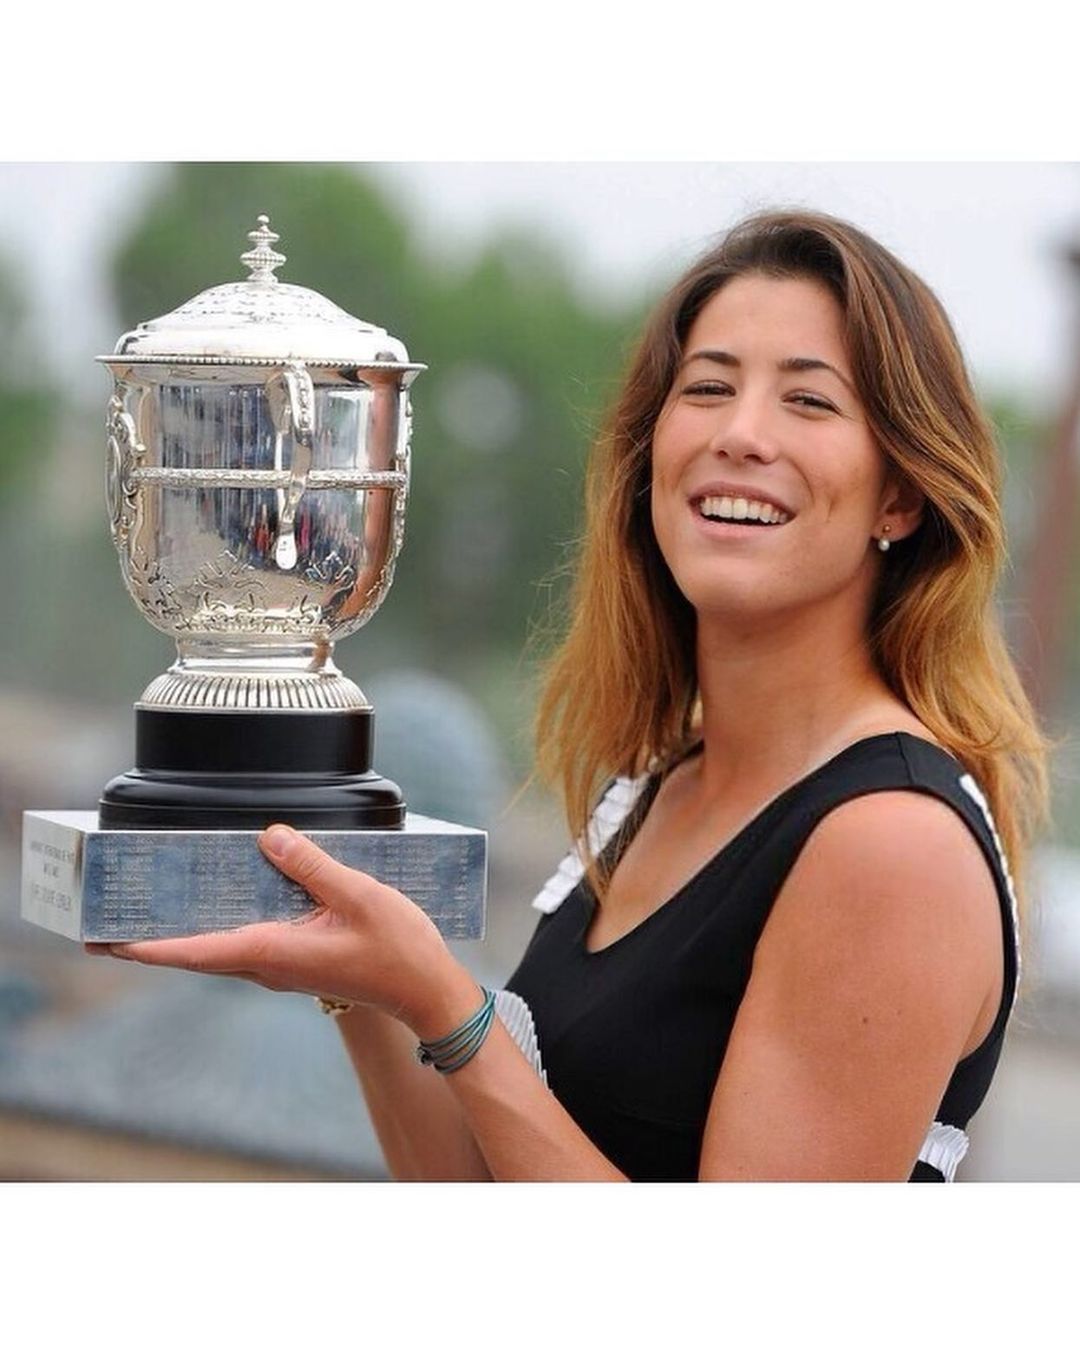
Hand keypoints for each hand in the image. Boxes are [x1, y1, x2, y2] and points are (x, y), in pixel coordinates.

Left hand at [88, 824, 481, 1037]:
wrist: (426, 992)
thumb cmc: (399, 951)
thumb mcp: (359, 895)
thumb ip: (311, 865)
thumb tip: (268, 836)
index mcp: (272, 951)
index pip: (193, 951)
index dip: (145, 946)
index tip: (105, 941)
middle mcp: (267, 964)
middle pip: (193, 950)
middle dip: (148, 938)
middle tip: (105, 920)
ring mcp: (279, 965)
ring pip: (217, 945)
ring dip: (181, 929)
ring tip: (148, 903)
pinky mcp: (294, 959)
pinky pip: (243, 939)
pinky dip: (217, 923)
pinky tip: (218, 899)